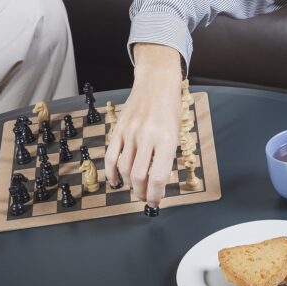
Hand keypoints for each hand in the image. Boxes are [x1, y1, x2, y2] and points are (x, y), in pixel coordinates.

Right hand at [103, 44, 183, 207]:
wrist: (156, 83)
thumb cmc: (169, 109)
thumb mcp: (175, 133)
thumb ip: (166, 158)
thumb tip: (157, 185)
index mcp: (167, 139)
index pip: (158, 176)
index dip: (156, 195)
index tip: (155, 203)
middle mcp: (147, 136)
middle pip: (139, 176)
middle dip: (141, 193)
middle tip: (145, 197)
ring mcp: (130, 132)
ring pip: (124, 169)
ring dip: (128, 184)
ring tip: (134, 188)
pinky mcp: (118, 128)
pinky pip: (111, 156)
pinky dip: (111, 172)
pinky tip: (115, 181)